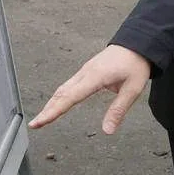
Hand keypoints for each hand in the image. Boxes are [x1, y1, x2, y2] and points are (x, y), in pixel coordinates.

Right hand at [28, 45, 150, 134]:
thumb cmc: (136, 64)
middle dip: (47, 110)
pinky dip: (59, 96)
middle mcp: (85, 73)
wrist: (138, 43)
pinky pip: (69, 84)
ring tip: (42, 118)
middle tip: (34, 124)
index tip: (40, 121)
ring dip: (51, 103)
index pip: (70, 97)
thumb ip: (118, 110)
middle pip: (61, 93)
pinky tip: (57, 103)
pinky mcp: (87, 70)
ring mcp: (85, 70)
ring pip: (63, 88)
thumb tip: (107, 131)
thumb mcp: (132, 90)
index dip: (54, 111)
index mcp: (95, 77)